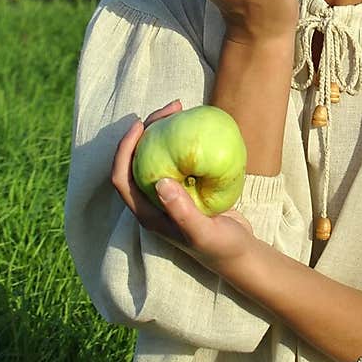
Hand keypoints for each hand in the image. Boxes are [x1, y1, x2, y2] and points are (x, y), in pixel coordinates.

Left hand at [111, 100, 254, 272]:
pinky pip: (177, 157)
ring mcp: (168, 193)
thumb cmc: (220, 248)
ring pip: (156, 155)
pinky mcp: (186, 187)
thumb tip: (160, 182)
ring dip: (164, 130)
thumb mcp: (203, 233)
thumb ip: (182, 212)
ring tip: (182, 108)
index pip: (121, 177)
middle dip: (147, 130)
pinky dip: (183, 139)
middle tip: (171, 107)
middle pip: (137, 159)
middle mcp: (152, 201)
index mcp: (146, 212)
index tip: (140, 124)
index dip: (123, 149)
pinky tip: (198, 126)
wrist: (240, 254)